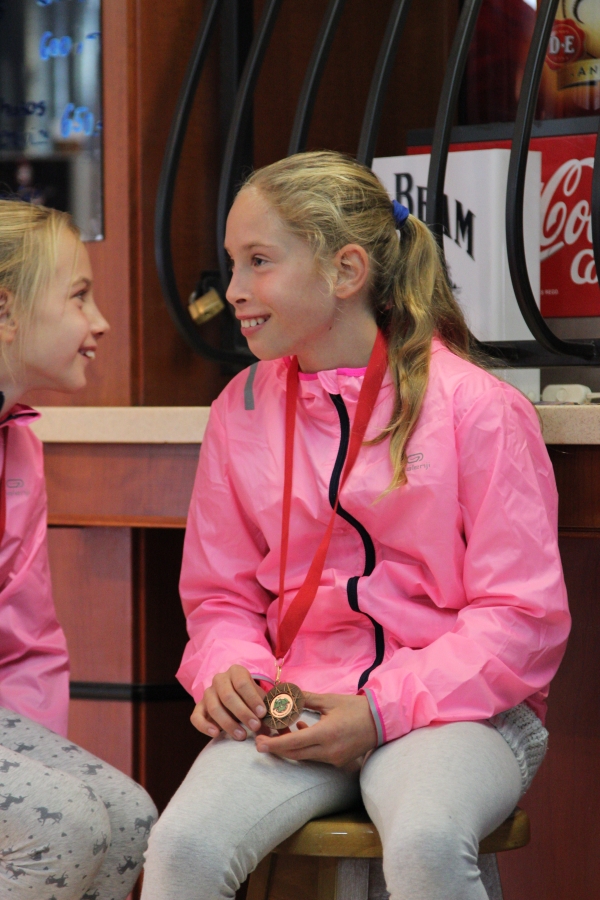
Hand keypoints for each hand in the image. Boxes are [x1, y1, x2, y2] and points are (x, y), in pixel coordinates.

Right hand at [191, 665, 266, 740]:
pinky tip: (216, 734)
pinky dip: (204, 726)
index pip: (242, 683)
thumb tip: (279, 724)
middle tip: (255, 727)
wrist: (236, 700)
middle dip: (243, 713)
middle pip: (228, 696)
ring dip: (228, 723)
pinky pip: (196, 717)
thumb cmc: (251, 699)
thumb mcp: (260, 699)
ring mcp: (207, 693)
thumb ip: (268, 709)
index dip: (252, 699)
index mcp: (236, 672)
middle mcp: (220, 680)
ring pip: (214, 707)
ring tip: (242, 736)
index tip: (262, 714)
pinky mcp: (199, 708)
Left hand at [255, 692, 376, 768]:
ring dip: (290, 746)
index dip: (274, 744)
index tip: (259, 744)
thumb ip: (305, 698)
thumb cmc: (355, 708)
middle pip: (295, 754)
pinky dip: (304, 746)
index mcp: (326, 734)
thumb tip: (284, 692)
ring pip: (304, 756)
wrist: (381, 721)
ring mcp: (334, 759)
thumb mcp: (329, 700)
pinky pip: (315, 756)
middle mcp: (329, 751)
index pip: (293, 743)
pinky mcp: (338, 761)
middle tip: (260, 741)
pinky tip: (301, 730)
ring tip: (279, 731)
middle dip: (276, 748)